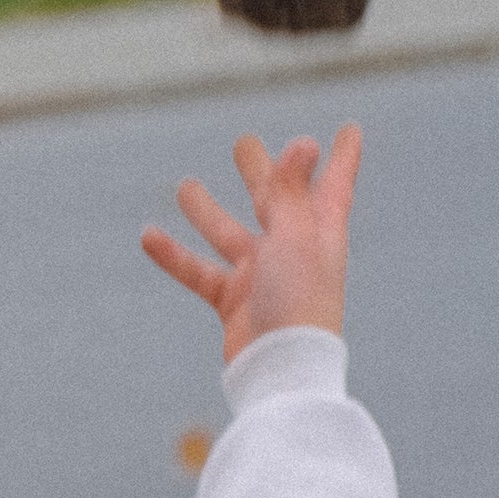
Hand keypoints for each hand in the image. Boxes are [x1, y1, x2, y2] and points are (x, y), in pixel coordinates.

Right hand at [142, 125, 361, 363]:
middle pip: (275, 201)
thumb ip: (290, 190)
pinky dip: (175, 256)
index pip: (334, 184)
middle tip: (243, 145)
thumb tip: (302, 142)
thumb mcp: (294, 237)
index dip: (342, 157)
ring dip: (207, 212)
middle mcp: (292, 249)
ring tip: (184, 187)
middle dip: (262, 173)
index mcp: (320, 230)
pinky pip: (199, 272)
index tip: (350, 130)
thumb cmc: (299, 302)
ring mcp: (261, 276)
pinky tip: (148, 236)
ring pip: (229, 235)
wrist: (281, 367)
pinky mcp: (233, 302)